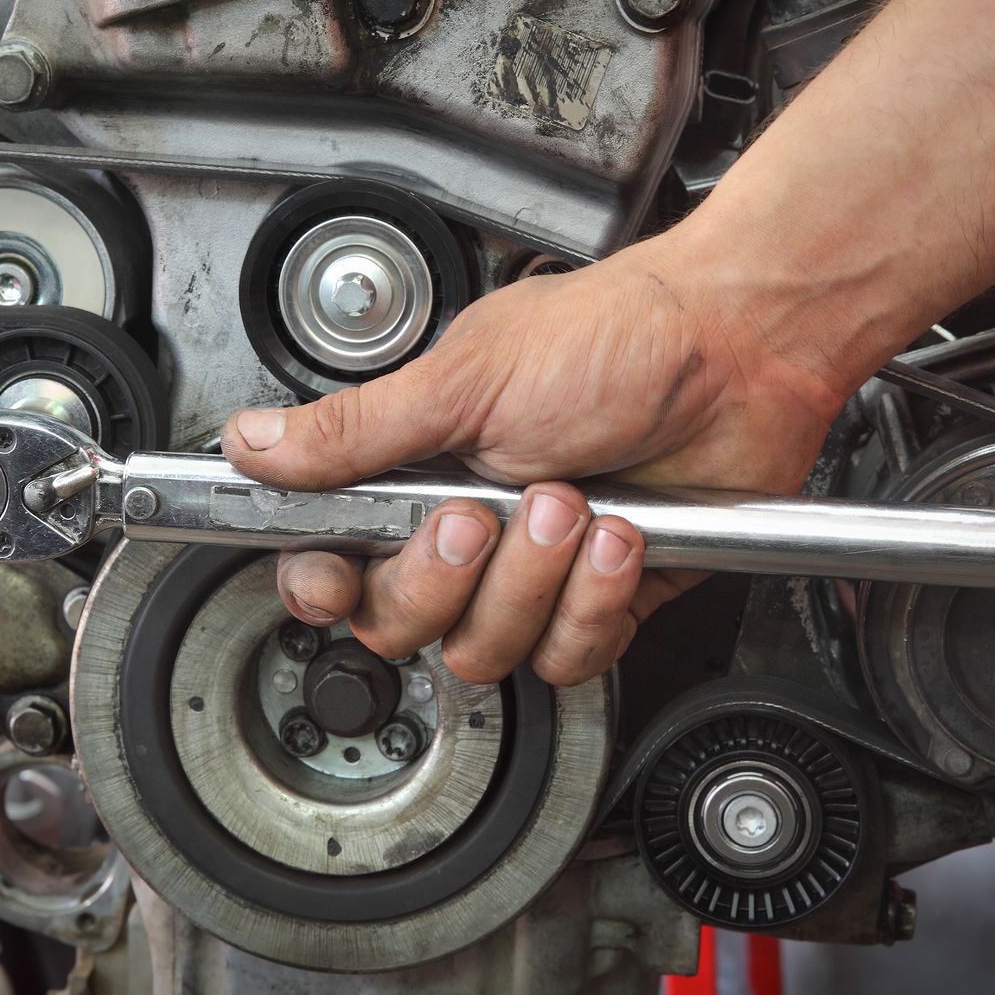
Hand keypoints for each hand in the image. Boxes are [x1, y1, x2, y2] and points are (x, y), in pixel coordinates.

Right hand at [220, 236, 850, 686]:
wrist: (742, 351)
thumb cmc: (616, 337)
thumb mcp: (466, 379)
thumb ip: (353, 431)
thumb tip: (252, 444)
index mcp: (415, 467)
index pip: (333, 564)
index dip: (325, 585)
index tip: (337, 575)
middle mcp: (467, 525)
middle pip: (401, 623)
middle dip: (446, 575)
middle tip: (483, 513)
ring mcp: (534, 570)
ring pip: (486, 649)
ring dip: (535, 579)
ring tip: (576, 501)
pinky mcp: (601, 600)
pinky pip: (568, 657)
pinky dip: (596, 600)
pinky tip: (621, 535)